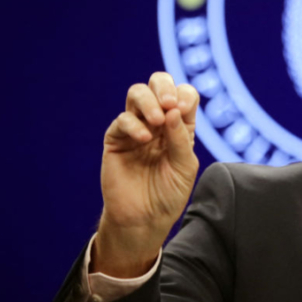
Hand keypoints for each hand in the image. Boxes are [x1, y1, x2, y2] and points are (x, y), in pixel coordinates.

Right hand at [92, 72, 199, 276]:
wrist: (144, 218)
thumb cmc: (169, 194)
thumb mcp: (185, 167)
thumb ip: (181, 139)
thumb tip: (173, 110)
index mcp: (180, 125)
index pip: (184, 94)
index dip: (184, 96)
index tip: (182, 111)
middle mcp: (158, 121)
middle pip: (158, 83)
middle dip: (164, 86)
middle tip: (168, 104)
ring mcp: (136, 127)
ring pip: (137, 93)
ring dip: (148, 101)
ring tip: (158, 121)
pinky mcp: (116, 139)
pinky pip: (122, 120)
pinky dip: (134, 124)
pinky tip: (144, 139)